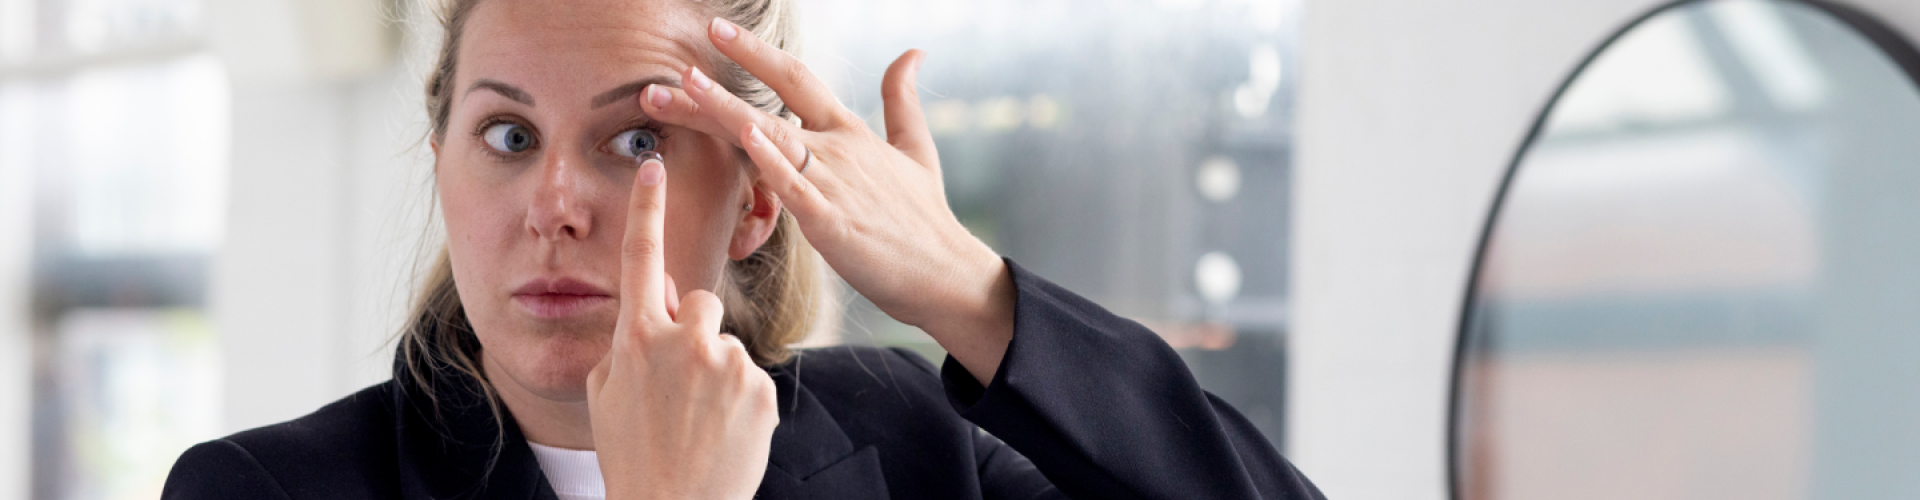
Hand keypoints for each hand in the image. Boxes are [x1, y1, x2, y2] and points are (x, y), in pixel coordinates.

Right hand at [585, 155, 778, 499]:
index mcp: (636, 338)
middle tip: (683, 385)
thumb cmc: (634, 454)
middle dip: (694, 331)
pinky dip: (741, 401)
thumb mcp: (610, 392)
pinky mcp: (759, 387)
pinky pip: (751, 378)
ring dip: (718, 374)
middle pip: (700, 303)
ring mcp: (724, 363)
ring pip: (726, 345)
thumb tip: (659, 300)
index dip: (647, 209)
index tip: (654, 164)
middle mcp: (682, 341)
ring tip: (701, 423)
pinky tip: (724, 434)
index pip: (642, 258)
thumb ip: (630, 339)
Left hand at [640, 18, 1015, 383]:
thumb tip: (913, 52)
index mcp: (850, 131)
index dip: (755, 52)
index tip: (715, 31)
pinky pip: (795, 187)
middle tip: (674, 67)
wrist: (944, 273)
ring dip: (725, 114)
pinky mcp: (832, 222)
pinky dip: (771, 161)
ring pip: (772, 139)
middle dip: (716, 87)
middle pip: (769, 106)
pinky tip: (746, 138)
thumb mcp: (917, 149)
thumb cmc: (924, 218)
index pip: (797, 79)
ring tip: (685, 90)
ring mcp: (835, 183)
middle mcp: (838, 149)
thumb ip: (903, 99)